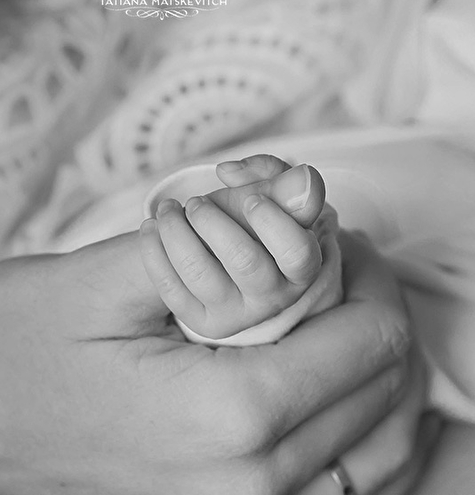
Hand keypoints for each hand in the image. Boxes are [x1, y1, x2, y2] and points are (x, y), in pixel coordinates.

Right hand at [0, 224, 418, 494]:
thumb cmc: (21, 351)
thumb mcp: (110, 276)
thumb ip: (223, 228)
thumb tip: (308, 190)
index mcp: (231, 418)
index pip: (370, 341)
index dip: (374, 278)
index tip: (343, 244)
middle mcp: (250, 491)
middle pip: (385, 395)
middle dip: (383, 318)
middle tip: (348, 275)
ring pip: (385, 465)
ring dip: (399, 389)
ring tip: (370, 333)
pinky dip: (381, 463)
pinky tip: (380, 419)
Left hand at [140, 156, 327, 339]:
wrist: (222, 250)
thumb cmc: (255, 216)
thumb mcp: (273, 190)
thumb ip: (274, 178)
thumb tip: (230, 172)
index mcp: (302, 267)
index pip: (297, 253)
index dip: (272, 222)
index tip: (251, 199)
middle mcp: (274, 297)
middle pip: (245, 262)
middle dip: (212, 221)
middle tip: (197, 202)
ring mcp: (238, 314)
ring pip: (201, 274)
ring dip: (175, 231)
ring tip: (169, 209)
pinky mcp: (203, 322)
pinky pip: (171, 289)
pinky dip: (154, 250)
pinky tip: (152, 227)